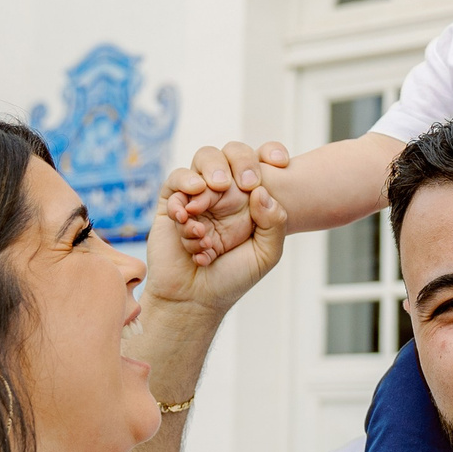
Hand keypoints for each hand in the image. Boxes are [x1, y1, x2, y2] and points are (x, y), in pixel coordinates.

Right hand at [163, 142, 291, 265]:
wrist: (195, 299)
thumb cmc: (232, 277)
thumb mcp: (266, 254)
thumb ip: (274, 222)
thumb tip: (261, 191)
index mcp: (251, 198)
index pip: (263, 162)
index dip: (272, 152)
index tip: (280, 162)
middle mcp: (226, 192)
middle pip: (233, 152)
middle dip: (241, 160)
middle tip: (246, 183)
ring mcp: (199, 195)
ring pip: (204, 158)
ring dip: (210, 174)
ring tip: (211, 199)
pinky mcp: (172, 203)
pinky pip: (176, 182)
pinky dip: (183, 194)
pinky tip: (189, 218)